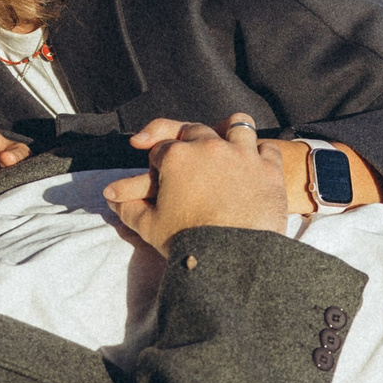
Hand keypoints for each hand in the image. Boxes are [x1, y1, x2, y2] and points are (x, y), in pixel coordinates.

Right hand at [105, 114, 288, 251]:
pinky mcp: (269, 168)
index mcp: (177, 156)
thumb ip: (129, 208)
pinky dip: (260, 153)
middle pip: (194, 130)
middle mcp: (209, 145)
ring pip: (237, 125)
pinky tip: (254, 162)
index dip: (157, 158)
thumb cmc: (188, 241)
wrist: (233, 256)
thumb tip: (112, 199)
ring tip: (224, 144)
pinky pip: (267, 148)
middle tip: (185, 154)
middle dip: (186, 139)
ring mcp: (242, 153)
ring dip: (228, 132)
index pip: (161, 146)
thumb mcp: (149, 226)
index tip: (157, 170)